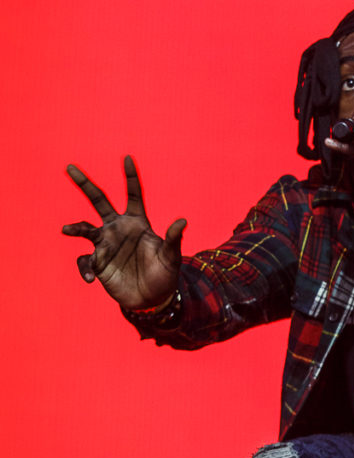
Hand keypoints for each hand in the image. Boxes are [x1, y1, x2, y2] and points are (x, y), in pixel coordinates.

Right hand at [62, 155, 185, 309]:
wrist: (152, 299)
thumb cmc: (164, 275)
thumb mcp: (171, 257)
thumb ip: (173, 239)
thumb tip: (182, 221)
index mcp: (136, 222)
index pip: (132, 194)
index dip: (130, 177)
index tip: (127, 158)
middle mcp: (117, 229)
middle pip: (99, 201)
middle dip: (85, 184)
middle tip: (70, 167)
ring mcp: (105, 244)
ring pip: (85, 228)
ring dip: (76, 228)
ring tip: (67, 230)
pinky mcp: (98, 263)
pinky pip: (85, 260)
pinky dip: (85, 269)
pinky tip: (90, 279)